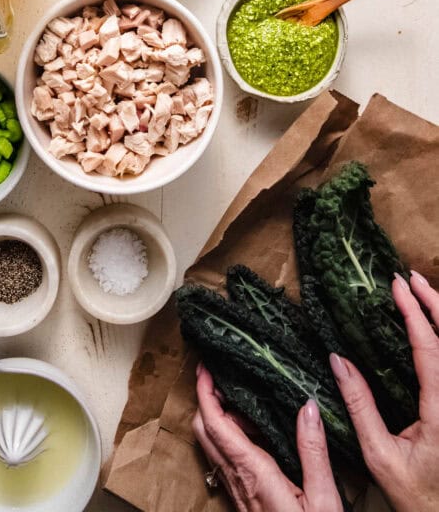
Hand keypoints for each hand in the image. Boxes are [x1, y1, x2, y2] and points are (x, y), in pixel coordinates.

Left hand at [193, 364, 342, 510]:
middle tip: (220, 375)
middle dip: (206, 398)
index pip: (216, 425)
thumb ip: (313, 451)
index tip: (204, 368)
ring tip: (246, 399)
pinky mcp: (242, 496)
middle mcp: (237, 479)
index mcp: (253, 472)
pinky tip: (257, 431)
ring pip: (213, 444)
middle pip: (205, 431)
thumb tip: (308, 407)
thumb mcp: (323, 498)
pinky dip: (232, 436)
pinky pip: (226, 458)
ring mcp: (237, 489)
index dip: (204, 393)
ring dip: (221, 417)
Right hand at [329, 271, 438, 511]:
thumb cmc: (416, 497)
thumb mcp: (379, 456)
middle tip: (410, 277)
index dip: (414, 312)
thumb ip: (359, 406)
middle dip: (434, 302)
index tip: (396, 285)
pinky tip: (432, 327)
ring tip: (421, 292)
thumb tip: (338, 360)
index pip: (430, 348)